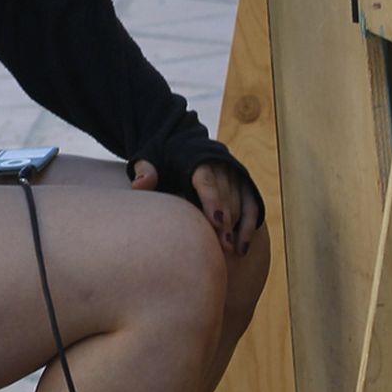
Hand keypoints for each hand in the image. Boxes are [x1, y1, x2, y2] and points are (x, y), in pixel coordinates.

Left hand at [130, 158, 259, 257]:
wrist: (181, 141)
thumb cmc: (161, 155)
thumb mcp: (149, 157)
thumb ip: (145, 170)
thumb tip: (140, 185)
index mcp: (197, 157)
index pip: (207, 181)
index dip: (213, 202)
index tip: (216, 222)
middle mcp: (220, 164)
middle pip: (225, 195)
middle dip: (226, 221)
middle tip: (223, 246)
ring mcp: (234, 174)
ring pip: (238, 202)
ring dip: (236, 226)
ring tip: (230, 250)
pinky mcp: (243, 183)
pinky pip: (251, 206)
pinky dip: (249, 227)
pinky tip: (242, 248)